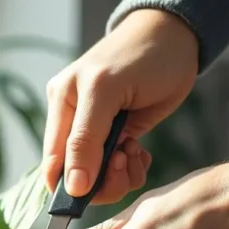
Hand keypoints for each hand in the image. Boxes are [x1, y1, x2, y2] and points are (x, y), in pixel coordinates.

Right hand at [43, 9, 199, 199]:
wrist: (175, 38)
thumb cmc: (141, 55)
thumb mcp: (107, 92)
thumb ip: (86, 139)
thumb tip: (72, 186)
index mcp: (61, 106)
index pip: (53, 165)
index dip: (70, 188)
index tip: (96, 190)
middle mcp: (74, 122)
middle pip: (77, 177)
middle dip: (103, 180)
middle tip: (124, 162)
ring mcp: (98, 131)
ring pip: (101, 177)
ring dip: (122, 175)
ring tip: (135, 152)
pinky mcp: (120, 135)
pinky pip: (119, 169)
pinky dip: (132, 169)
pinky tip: (140, 152)